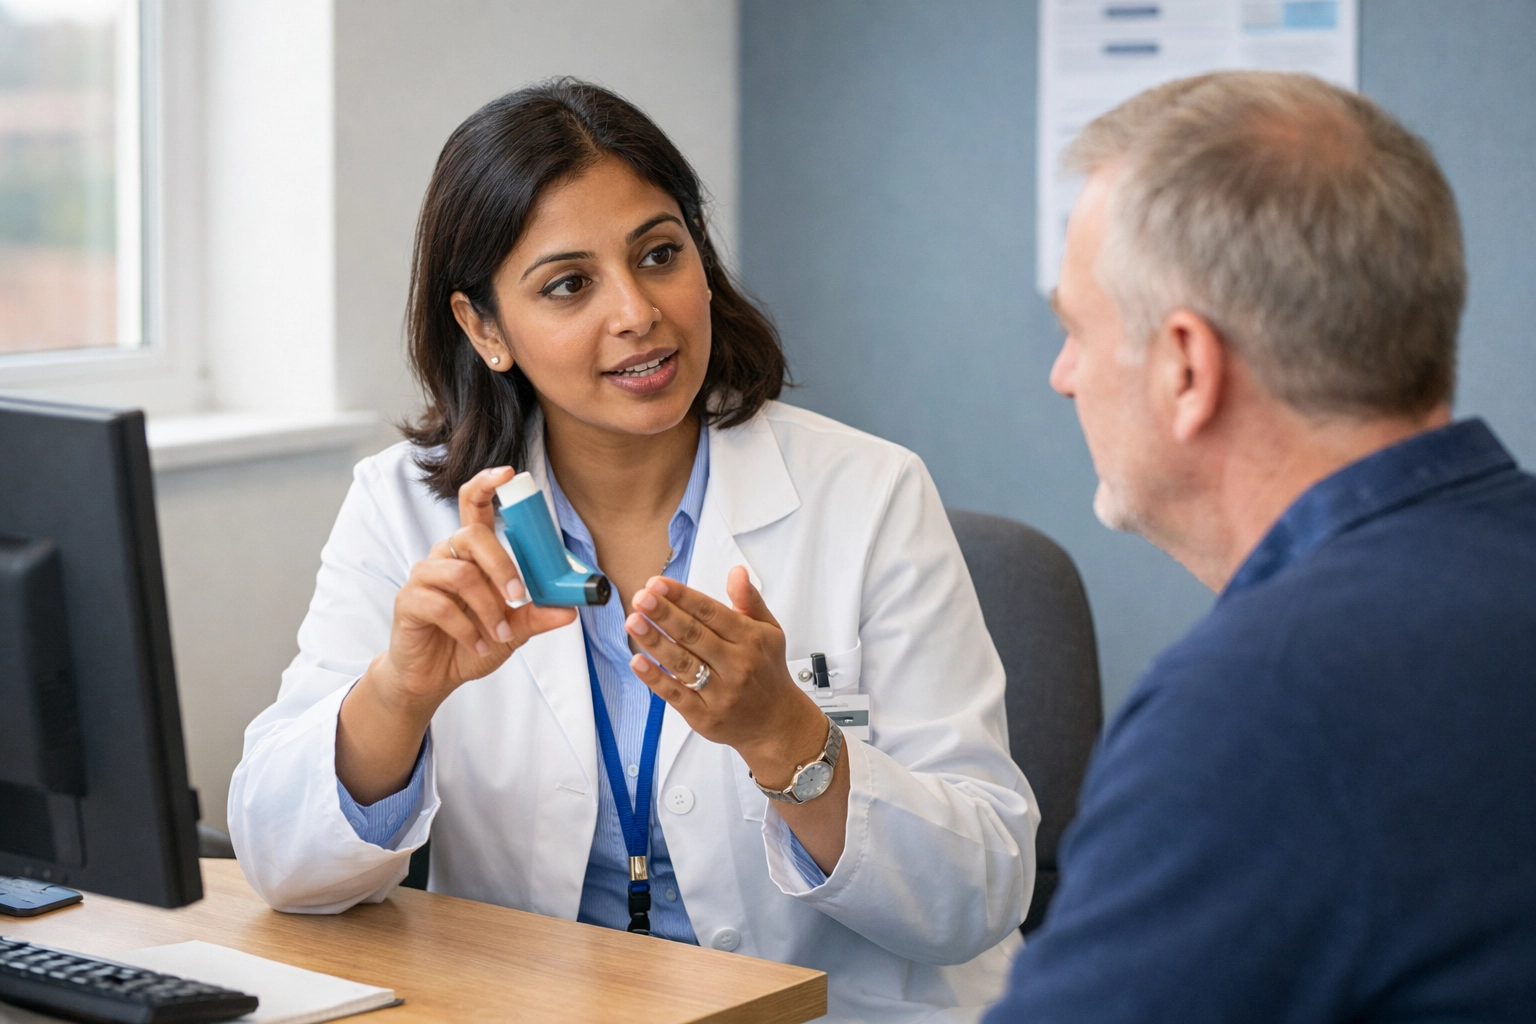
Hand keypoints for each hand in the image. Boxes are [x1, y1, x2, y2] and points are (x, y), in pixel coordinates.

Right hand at [373, 467, 575, 712]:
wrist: (434, 677)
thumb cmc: (472, 642)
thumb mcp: (513, 630)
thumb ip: (537, 616)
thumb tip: (571, 609)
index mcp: (472, 553)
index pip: (473, 505)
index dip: (487, 484)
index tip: (508, 473)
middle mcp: (446, 556)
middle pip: (472, 537)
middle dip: (502, 567)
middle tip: (519, 598)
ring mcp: (424, 576)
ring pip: (461, 575)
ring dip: (488, 609)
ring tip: (499, 635)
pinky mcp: (409, 601)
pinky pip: (441, 605)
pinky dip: (467, 629)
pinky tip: (477, 644)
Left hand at [623, 567, 828, 788]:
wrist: (776, 722)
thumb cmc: (767, 672)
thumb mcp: (769, 631)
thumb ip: (750, 601)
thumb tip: (737, 573)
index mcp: (750, 639)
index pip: (711, 612)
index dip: (683, 597)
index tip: (659, 584)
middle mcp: (736, 665)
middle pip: (694, 635)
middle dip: (665, 614)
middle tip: (641, 598)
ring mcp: (720, 693)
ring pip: (683, 663)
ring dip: (655, 641)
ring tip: (633, 622)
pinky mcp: (705, 716)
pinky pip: (676, 695)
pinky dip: (655, 678)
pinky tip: (638, 661)